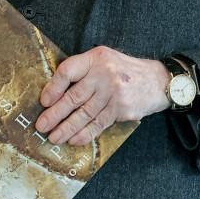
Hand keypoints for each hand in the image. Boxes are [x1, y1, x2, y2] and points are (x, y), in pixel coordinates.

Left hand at [35, 46, 168, 145]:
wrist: (158, 81)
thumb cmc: (124, 71)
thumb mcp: (104, 60)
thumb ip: (83, 71)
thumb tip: (55, 94)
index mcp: (96, 58)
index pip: (68, 71)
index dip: (53, 87)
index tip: (44, 101)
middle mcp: (104, 74)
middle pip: (74, 96)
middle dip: (55, 114)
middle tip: (41, 125)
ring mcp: (113, 92)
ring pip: (84, 114)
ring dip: (66, 128)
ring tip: (54, 137)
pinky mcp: (121, 109)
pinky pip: (98, 124)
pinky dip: (85, 134)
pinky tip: (74, 140)